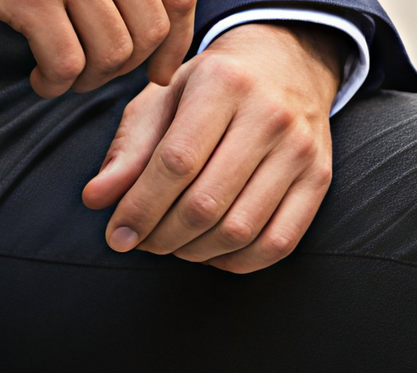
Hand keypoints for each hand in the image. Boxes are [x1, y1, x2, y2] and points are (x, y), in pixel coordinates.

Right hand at [0, 0, 195, 97]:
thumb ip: (125, 2)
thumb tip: (164, 68)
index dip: (175, 44)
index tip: (157, 73)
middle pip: (147, 33)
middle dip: (123, 68)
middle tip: (89, 71)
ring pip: (111, 53)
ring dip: (88, 81)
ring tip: (63, 75)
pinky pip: (67, 62)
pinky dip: (53, 84)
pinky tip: (37, 80)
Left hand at [81, 22, 341, 273]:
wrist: (285, 66)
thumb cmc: (214, 87)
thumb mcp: (164, 101)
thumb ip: (128, 151)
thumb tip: (97, 200)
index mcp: (223, 83)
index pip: (175, 163)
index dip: (141, 208)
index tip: (118, 235)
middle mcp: (269, 114)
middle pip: (206, 203)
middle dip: (163, 236)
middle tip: (144, 242)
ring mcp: (300, 150)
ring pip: (239, 231)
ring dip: (195, 252)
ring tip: (173, 245)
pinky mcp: (319, 180)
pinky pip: (276, 244)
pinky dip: (236, 262)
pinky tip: (211, 252)